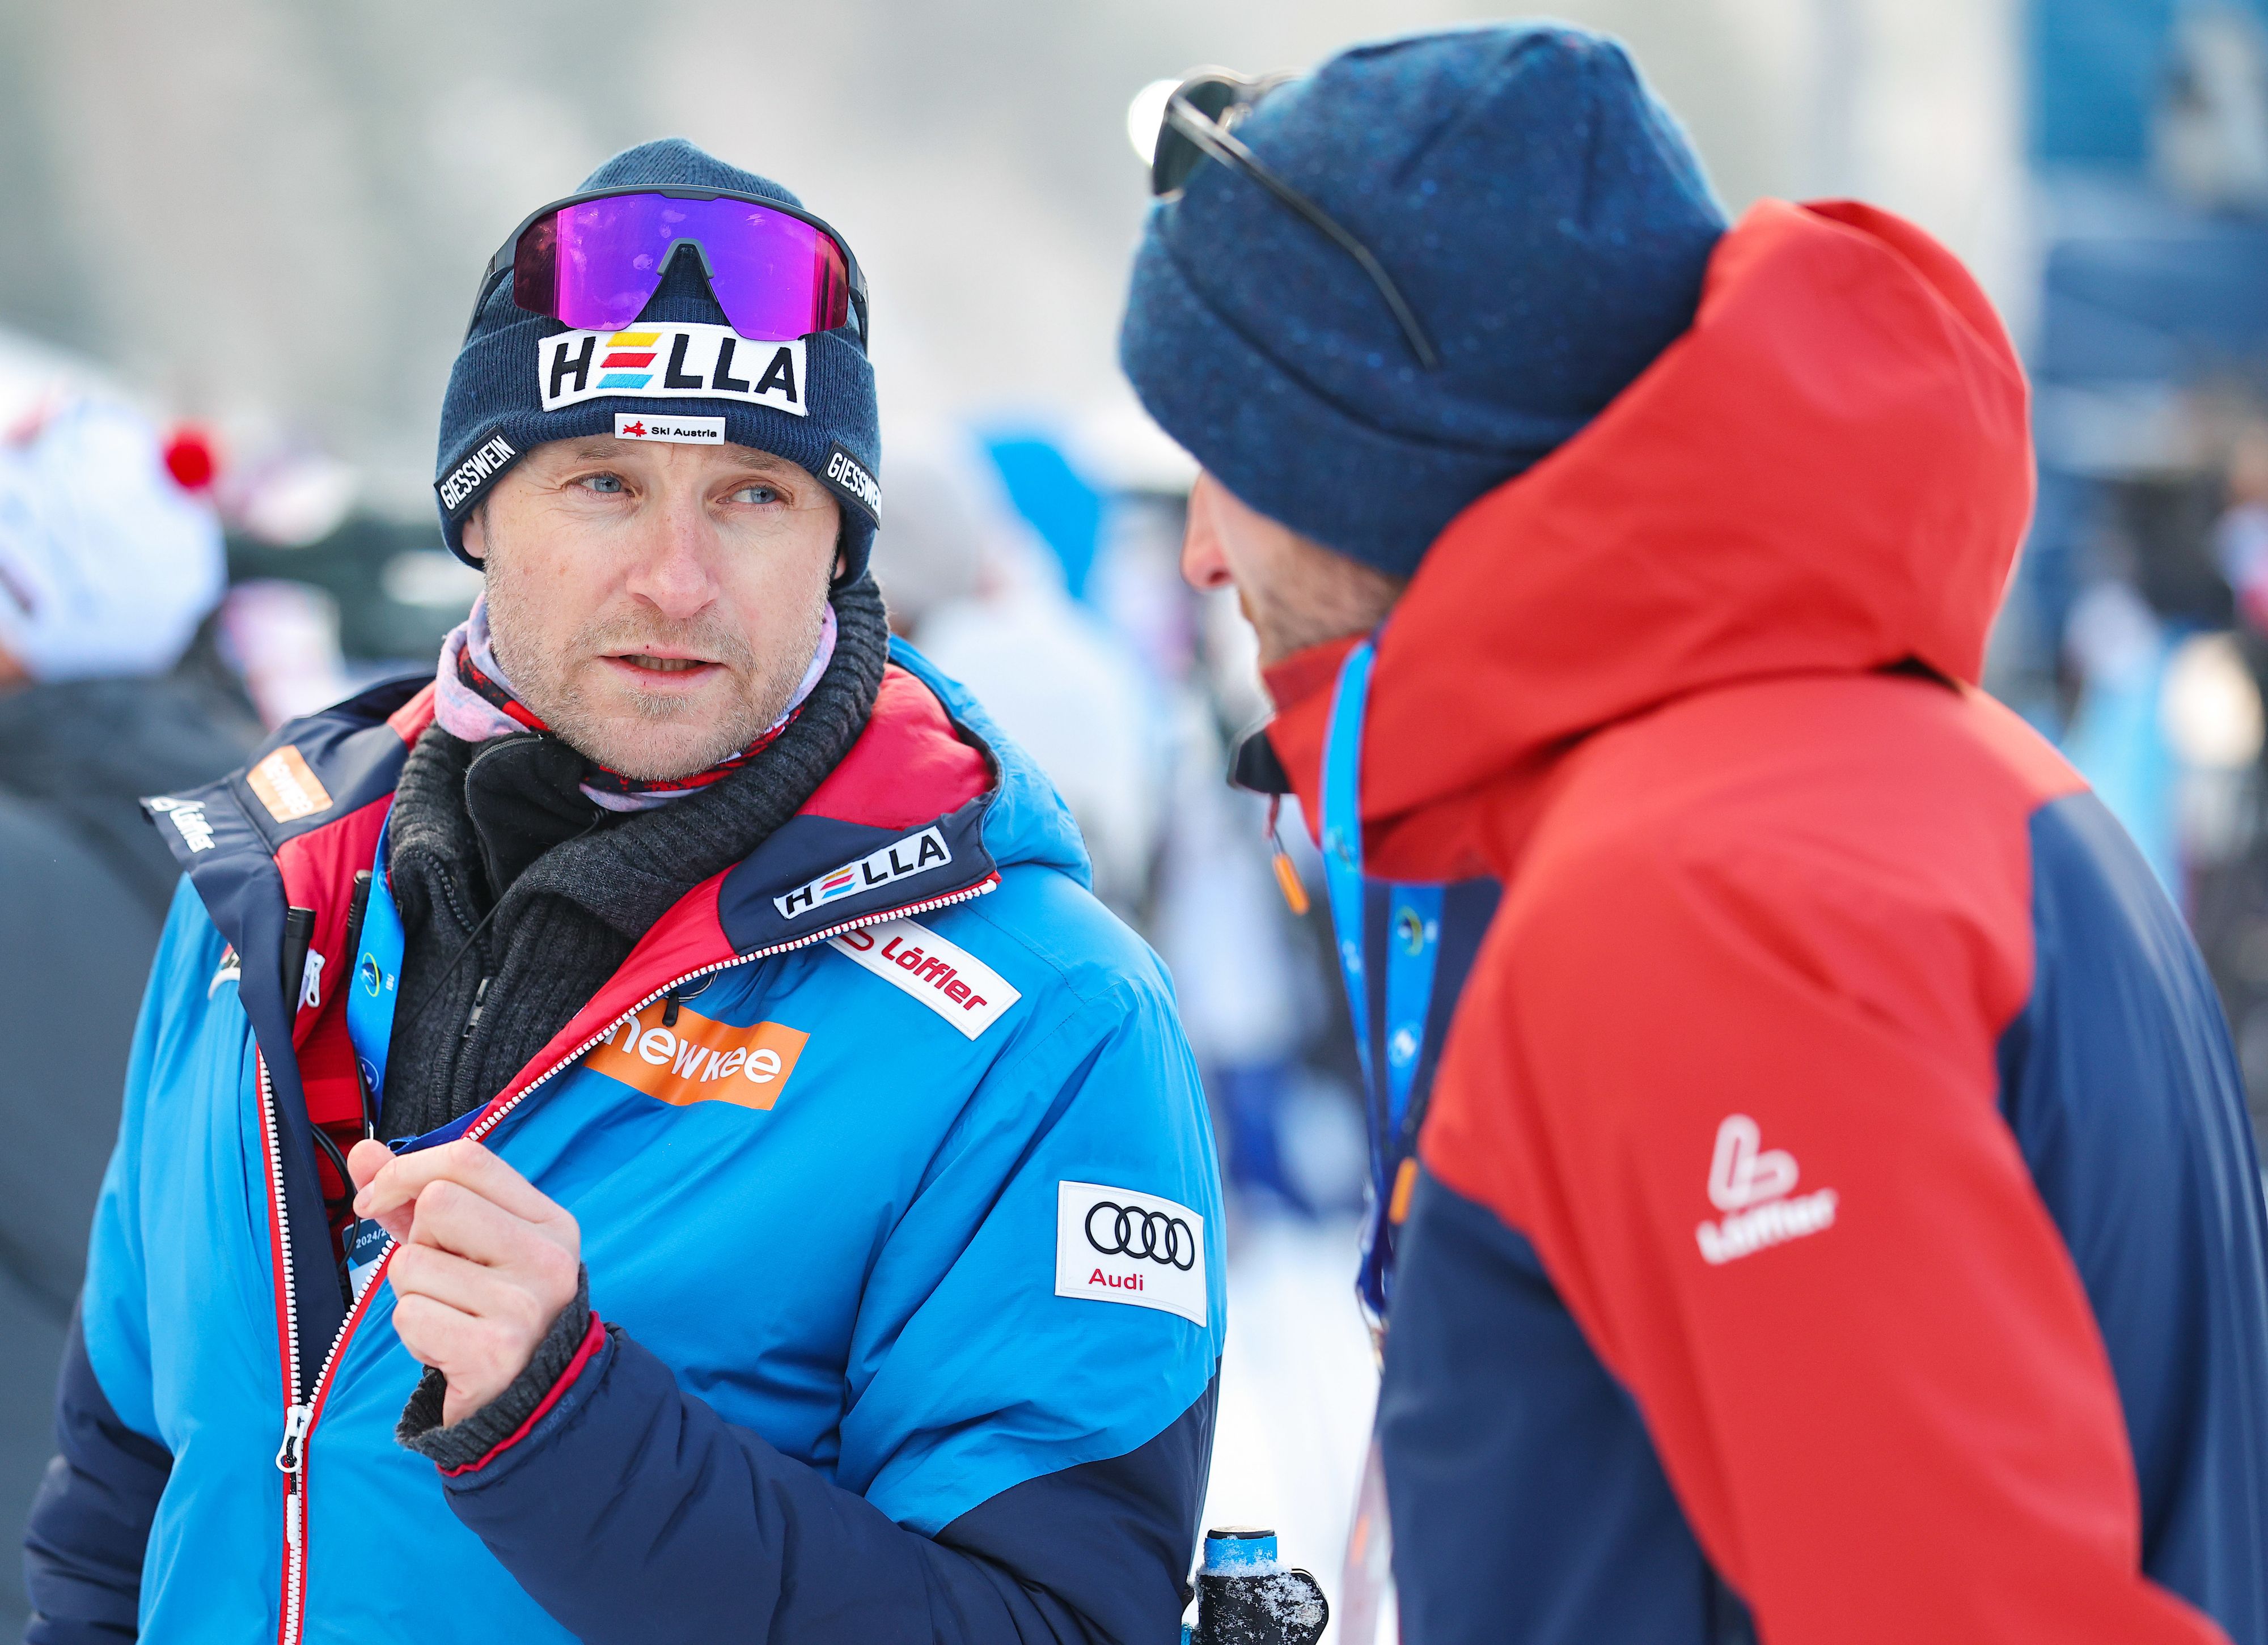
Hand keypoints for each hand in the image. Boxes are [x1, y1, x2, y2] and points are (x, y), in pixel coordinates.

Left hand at [346, 1138, 581, 1426]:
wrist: (526, 1404)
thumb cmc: (489, 1312)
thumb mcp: (468, 1248)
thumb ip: (415, 1197)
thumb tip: (362, 1151)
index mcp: (550, 1222)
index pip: (469, 1160)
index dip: (406, 1170)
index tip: (375, 1200)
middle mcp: (547, 1257)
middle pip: (438, 1203)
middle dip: (416, 1242)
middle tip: (440, 1278)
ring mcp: (524, 1304)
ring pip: (413, 1264)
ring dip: (410, 1294)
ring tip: (448, 1316)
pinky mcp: (493, 1351)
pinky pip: (409, 1316)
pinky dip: (412, 1333)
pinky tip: (445, 1346)